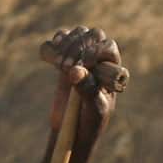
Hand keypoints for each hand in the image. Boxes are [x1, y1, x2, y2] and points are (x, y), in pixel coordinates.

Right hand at [39, 25, 126, 144]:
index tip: (81, 65)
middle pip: (93, 35)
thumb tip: (75, 70)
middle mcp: (100, 58)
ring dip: (66, 44)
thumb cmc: (91, 121)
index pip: (108, 47)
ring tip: (58, 65)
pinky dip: (52, 46)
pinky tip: (49, 58)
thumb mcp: (93, 109)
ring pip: (77, 33)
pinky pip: (58, 41)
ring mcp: (81, 55)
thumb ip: (87, 89)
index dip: (94, 52)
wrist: (73, 129)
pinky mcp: (64, 58)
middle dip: (78, 47)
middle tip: (65, 67)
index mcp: (112, 68)